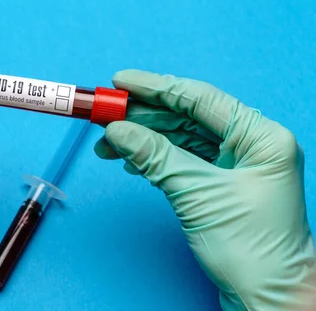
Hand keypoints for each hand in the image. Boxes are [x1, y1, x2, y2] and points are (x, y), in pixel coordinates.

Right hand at [95, 70, 315, 309]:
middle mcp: (250, 144)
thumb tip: (117, 130)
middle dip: (143, 115)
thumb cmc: (253, 250)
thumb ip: (155, 156)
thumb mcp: (198, 194)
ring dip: (143, 137)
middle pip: (186, 116)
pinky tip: (130, 158)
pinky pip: (181, 158)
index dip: (156, 87)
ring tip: (107, 143)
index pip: (200, 98)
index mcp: (260, 136)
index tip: (120, 81)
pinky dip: (153, 157)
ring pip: (180, 137)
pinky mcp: (220, 182)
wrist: (267, 298)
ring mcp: (235, 163)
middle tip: (104, 113)